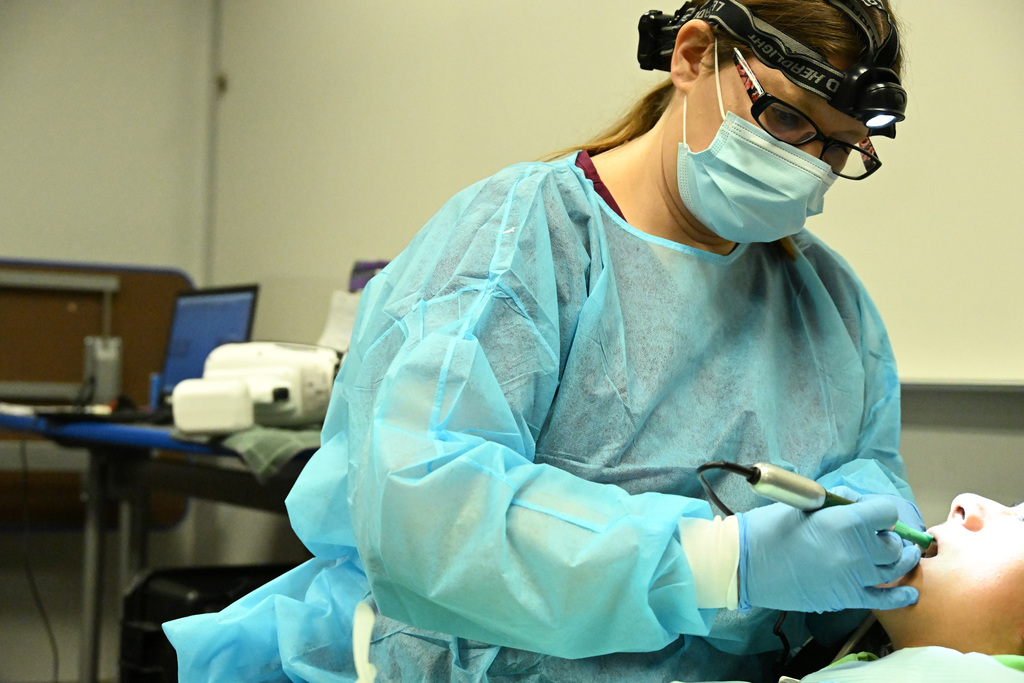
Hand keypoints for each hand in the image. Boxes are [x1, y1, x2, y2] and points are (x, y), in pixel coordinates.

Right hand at [737, 493, 920, 612]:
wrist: (747, 564)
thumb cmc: (770, 528)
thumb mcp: (804, 504)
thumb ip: (838, 501)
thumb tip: (860, 504)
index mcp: (843, 522)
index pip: (886, 512)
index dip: (880, 509)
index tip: (871, 511)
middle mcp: (855, 551)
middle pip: (892, 542)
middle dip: (887, 534)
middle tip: (874, 532)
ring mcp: (853, 577)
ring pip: (893, 568)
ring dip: (898, 558)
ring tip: (899, 553)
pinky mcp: (846, 598)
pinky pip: (884, 599)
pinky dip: (900, 596)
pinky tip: (909, 590)